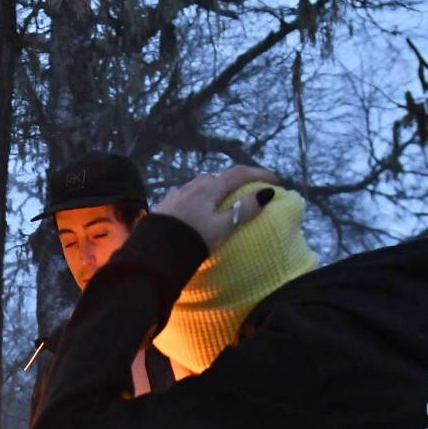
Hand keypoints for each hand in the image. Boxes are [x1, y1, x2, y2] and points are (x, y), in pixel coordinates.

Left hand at [148, 165, 281, 248]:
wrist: (152, 254)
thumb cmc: (190, 240)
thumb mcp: (221, 229)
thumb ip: (243, 211)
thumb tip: (266, 194)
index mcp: (208, 189)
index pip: (238, 174)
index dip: (258, 173)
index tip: (275, 180)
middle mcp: (191, 186)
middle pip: (218, 176)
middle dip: (236, 180)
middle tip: (249, 190)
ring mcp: (176, 195)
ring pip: (200, 184)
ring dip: (215, 186)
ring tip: (223, 198)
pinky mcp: (164, 205)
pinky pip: (185, 194)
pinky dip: (197, 196)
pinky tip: (194, 206)